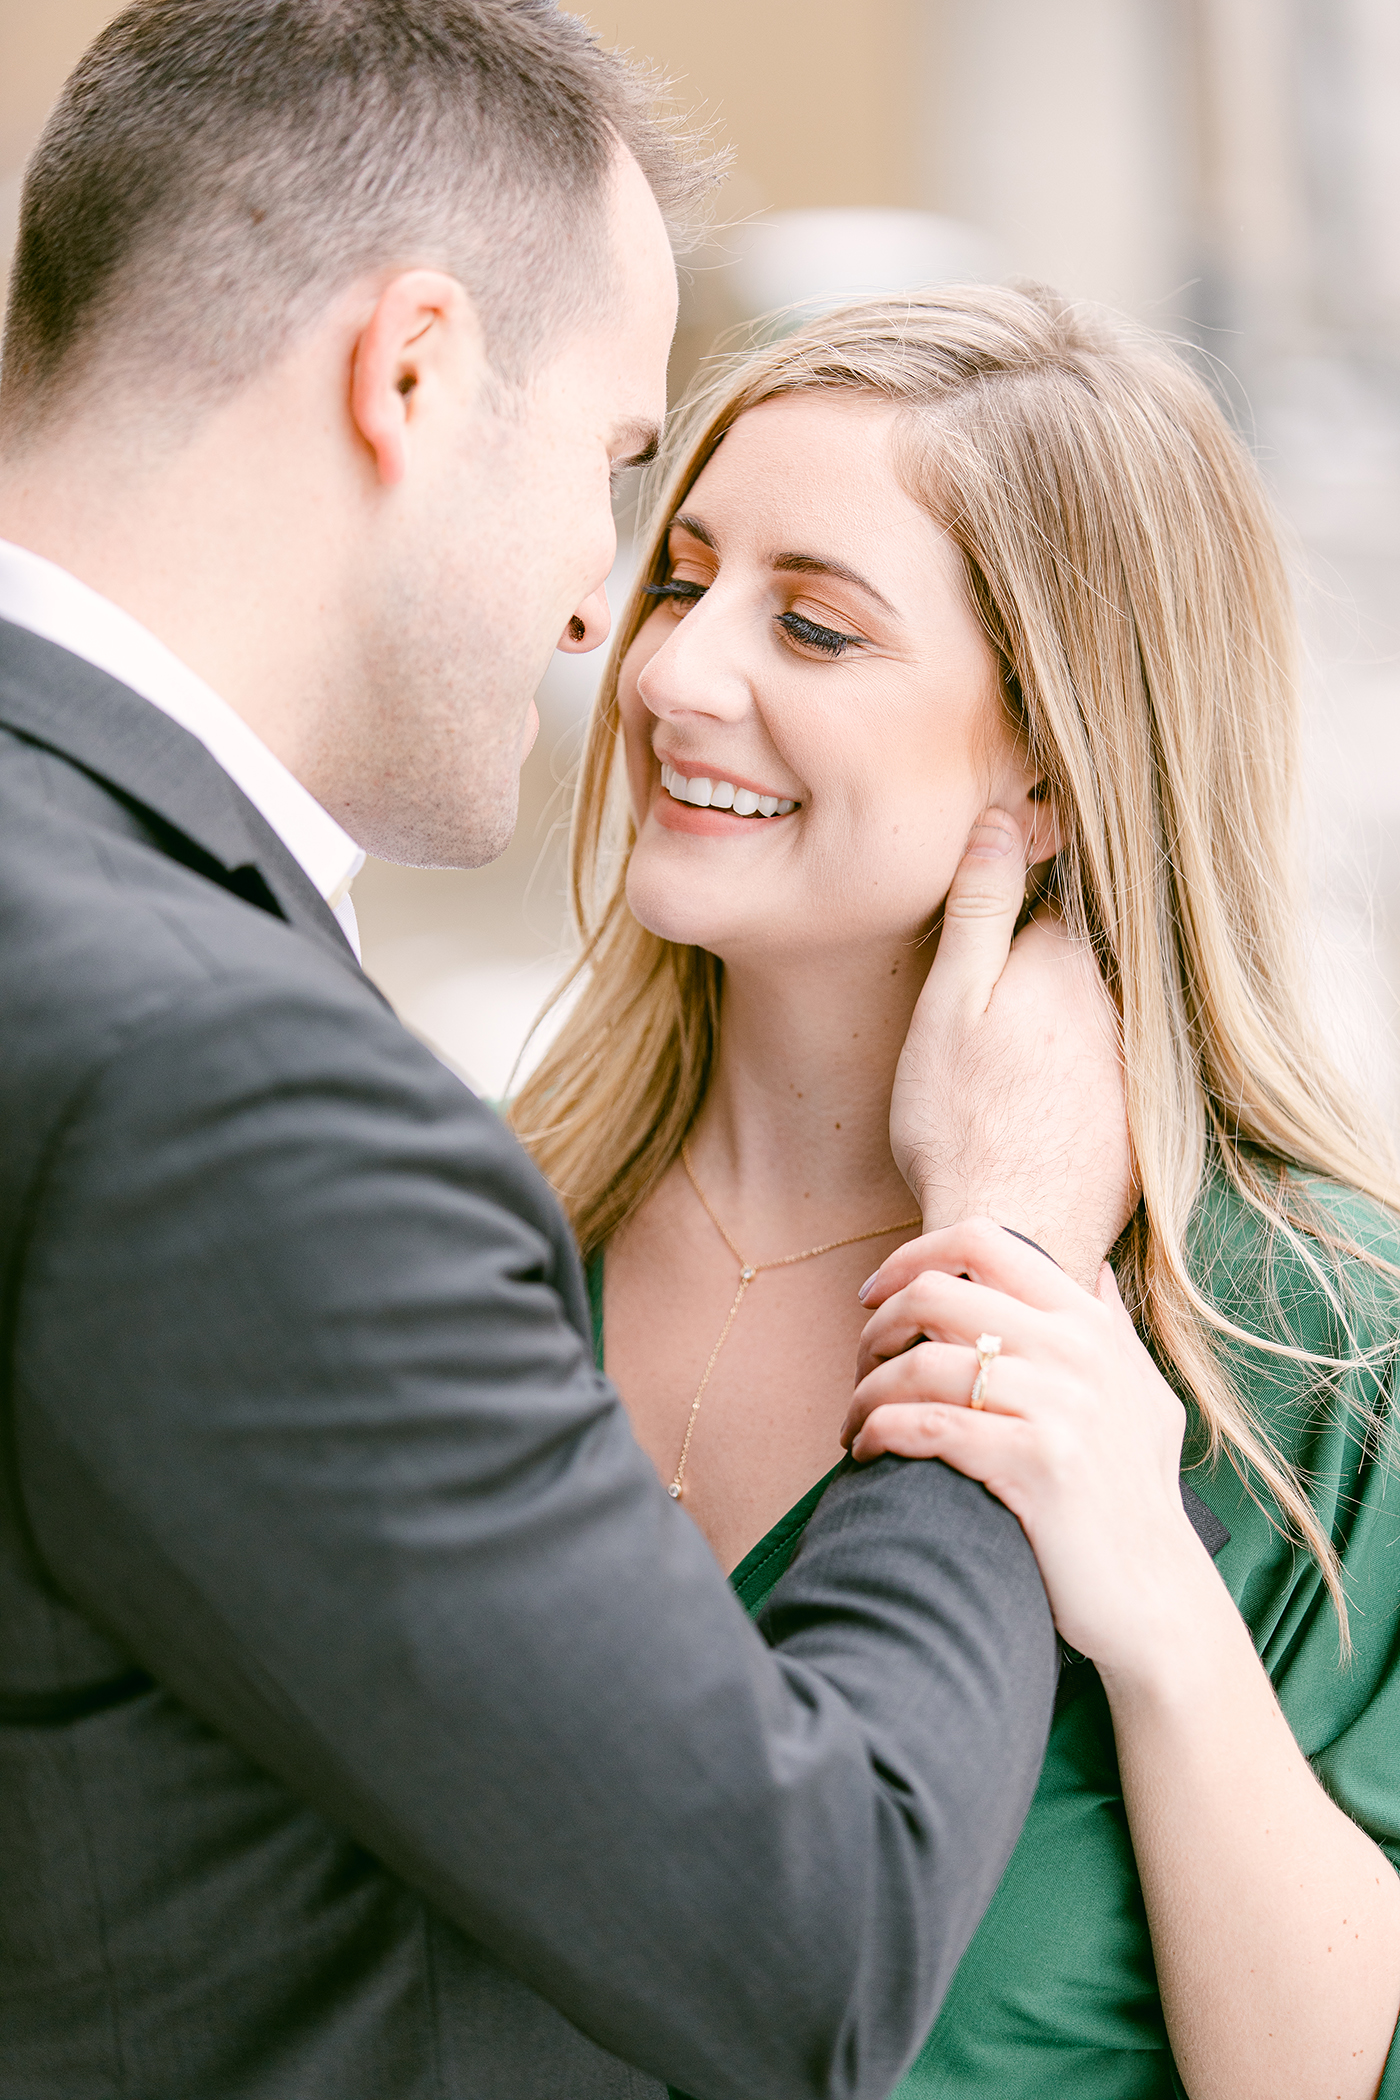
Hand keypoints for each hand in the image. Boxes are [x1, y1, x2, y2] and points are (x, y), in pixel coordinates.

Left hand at [843, 1220, 1210, 1674]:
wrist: (1155, 1596)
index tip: (873, 1293)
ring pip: (919, 1363)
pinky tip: (866, 1451)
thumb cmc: (1137, 1495)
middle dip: (877, 1326)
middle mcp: (1075, 1351)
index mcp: (1089, 1322)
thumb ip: (1114, 1330)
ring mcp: (1057, 1406)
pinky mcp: (1033, 1464)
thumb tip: (1095, 1270)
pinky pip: (924, 1426)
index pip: (984, 1240)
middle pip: (936, 1294)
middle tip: (860, 1364)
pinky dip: (878, 1433)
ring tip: (855, 1420)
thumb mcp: (1143, 1397)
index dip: (911, 1255)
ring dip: (866, 1391)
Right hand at [892, 810, 1133, 1285]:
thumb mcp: (950, 1001)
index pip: (1048, 907)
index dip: (1009, 922)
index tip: (979, 953)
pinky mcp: (1138, 1129)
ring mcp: (1135, 1070)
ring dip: (1055, 1039)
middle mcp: (1116, 1008)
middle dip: (1034, 981)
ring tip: (1004, 1079)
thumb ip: (979, 908)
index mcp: (1066, 964)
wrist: (1015, 1233)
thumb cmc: (960, 1119)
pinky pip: (1105, 1086)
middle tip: (981, 1030)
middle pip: (1074, 968)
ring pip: (1091, 1027)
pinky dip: (1072, 1093)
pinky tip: (1034, 1123)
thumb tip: (1002, 817)